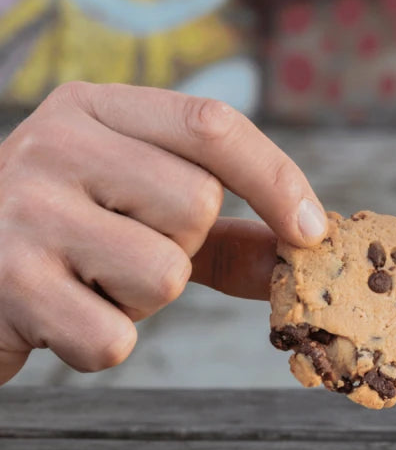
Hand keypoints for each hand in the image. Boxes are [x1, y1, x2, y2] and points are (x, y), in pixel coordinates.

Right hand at [0, 82, 327, 383]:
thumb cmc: (68, 235)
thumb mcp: (140, 206)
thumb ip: (225, 227)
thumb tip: (309, 248)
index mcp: (95, 106)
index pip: (212, 124)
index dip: (275, 178)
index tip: (312, 231)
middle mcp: (52, 143)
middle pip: (196, 205)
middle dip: (181, 248)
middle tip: (121, 249)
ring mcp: (23, 211)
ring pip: (164, 274)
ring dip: (140, 299)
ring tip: (87, 279)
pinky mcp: (7, 285)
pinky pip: (114, 336)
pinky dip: (102, 342)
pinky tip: (60, 316)